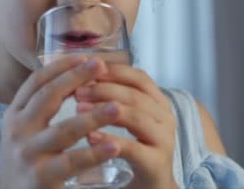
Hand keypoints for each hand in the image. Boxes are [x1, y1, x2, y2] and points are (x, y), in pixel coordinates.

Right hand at [0, 56, 123, 188]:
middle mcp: (17, 131)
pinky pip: (72, 162)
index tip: (85, 55)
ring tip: (118, 107)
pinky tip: (114, 146)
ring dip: (93, 116)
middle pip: (48, 97)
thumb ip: (44, 107)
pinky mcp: (41, 177)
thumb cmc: (27, 159)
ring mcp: (28, 154)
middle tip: (101, 66)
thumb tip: (78, 75)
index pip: (36, 81)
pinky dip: (94, 153)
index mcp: (14, 114)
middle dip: (76, 78)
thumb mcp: (26, 129)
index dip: (61, 66)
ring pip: (64, 130)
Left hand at [74, 64, 178, 188]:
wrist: (152, 188)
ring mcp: (164, 141)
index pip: (139, 77)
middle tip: (77, 89)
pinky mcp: (156, 164)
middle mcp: (166, 118)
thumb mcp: (129, 120)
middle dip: (104, 88)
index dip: (113, 70)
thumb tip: (83, 77)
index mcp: (159, 103)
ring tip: (78, 107)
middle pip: (135, 94)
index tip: (87, 66)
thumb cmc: (135, 150)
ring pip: (136, 117)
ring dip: (105, 110)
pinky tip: (89, 137)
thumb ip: (114, 99)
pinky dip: (109, 140)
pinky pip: (132, 148)